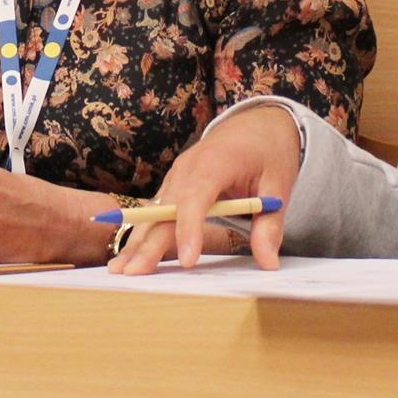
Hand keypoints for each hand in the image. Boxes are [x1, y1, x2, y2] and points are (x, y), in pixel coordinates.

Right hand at [113, 105, 301, 273]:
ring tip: (119, 270)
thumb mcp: (279, 185)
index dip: (189, 228)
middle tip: (134, 273)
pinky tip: (128, 257)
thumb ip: (270, 225)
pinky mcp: (172, 185)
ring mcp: (175, 176)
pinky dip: (142, 234)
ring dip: (136, 241)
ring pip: (153, 212)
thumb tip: (269, 263)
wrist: (256, 124)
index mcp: (215, 162)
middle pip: (165, 210)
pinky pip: (155, 212)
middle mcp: (187, 168)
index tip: (187, 260)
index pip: (197, 197)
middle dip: (148, 243)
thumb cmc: (268, 153)